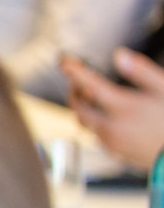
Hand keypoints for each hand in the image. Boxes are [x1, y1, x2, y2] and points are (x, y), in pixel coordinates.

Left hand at [62, 49, 163, 169]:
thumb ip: (142, 72)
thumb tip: (120, 55)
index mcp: (123, 108)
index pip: (90, 85)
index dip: (75, 71)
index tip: (64, 61)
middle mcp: (111, 127)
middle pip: (79, 107)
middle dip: (74, 90)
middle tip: (77, 78)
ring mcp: (111, 142)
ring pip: (84, 122)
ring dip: (82, 106)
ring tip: (89, 94)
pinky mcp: (114, 152)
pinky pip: (94, 133)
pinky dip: (93, 121)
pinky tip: (104, 114)